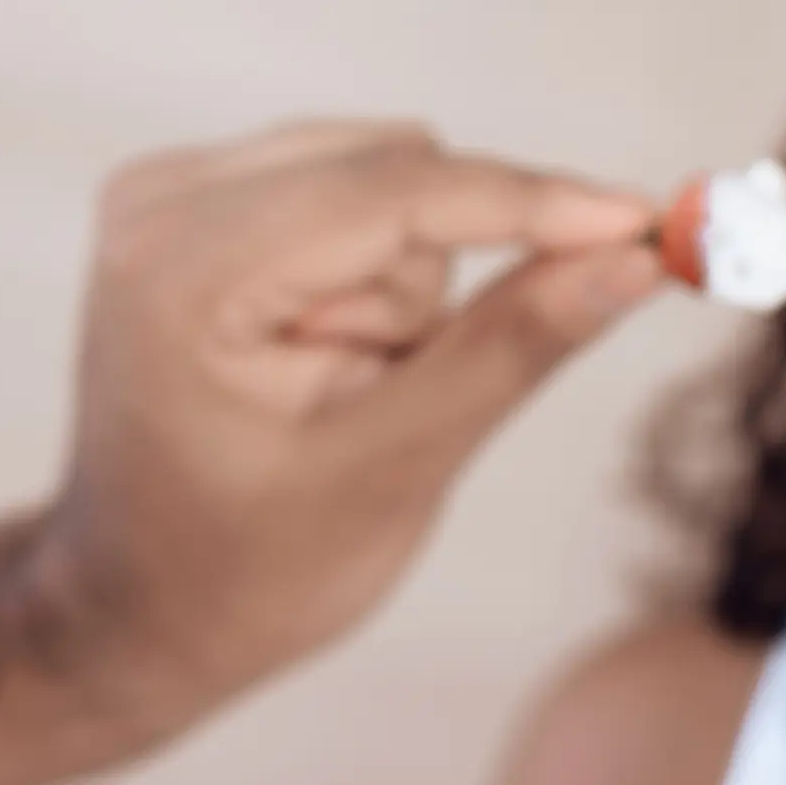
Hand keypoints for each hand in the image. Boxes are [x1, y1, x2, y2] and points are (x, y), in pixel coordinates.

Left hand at [18, 118, 663, 737]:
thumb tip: (635, 255)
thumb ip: (514, 347)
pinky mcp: (188, 204)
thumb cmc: (252, 572)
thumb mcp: (399, 468)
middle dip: (431, 286)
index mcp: (182, 275)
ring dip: (400, 289)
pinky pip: (343, 194)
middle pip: (393, 170)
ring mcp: (162, 196)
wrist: (135, 613)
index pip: (395, 192)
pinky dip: (364, 277)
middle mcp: (156, 206)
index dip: (533, 204)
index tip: (650, 219)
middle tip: (391, 397)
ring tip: (341, 393)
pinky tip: (319, 360)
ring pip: (379, 177)